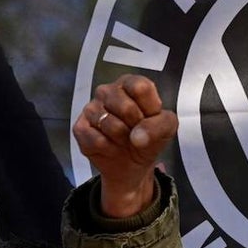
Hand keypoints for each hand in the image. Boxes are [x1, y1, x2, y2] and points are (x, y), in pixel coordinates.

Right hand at [73, 73, 178, 218]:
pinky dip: (109, 149)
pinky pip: (96, 140)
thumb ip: (160, 125)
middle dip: (137, 126)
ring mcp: (90, 108)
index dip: (149, 108)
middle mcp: (107, 91)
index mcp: (130, 83)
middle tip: (137, 131)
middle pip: (126, 107)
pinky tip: (112, 147)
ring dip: (123, 139)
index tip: (151, 117)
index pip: (140, 87)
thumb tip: (136, 137)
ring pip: (110, 125)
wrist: (132, 163)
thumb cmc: (149, 136)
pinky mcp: (80, 127)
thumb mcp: (167, 128)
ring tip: (125, 139)